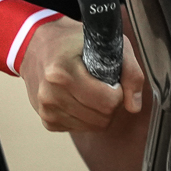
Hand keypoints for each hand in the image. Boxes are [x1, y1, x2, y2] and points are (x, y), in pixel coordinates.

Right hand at [17, 17, 144, 132]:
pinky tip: (78, 98)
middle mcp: (51, 94)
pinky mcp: (48, 120)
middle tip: (102, 85)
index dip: (118, 92)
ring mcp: (47, 110)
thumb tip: (134, 106)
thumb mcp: (107, 43)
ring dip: (99, 112)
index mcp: (62, 72)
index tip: (111, 80)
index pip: (108, 102)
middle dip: (110, 104)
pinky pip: (81, 129)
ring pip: (93, 127)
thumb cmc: (72, 41)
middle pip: (102, 118)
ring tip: (89, 90)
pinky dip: (86, 116)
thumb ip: (130, 71)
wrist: (36, 45)